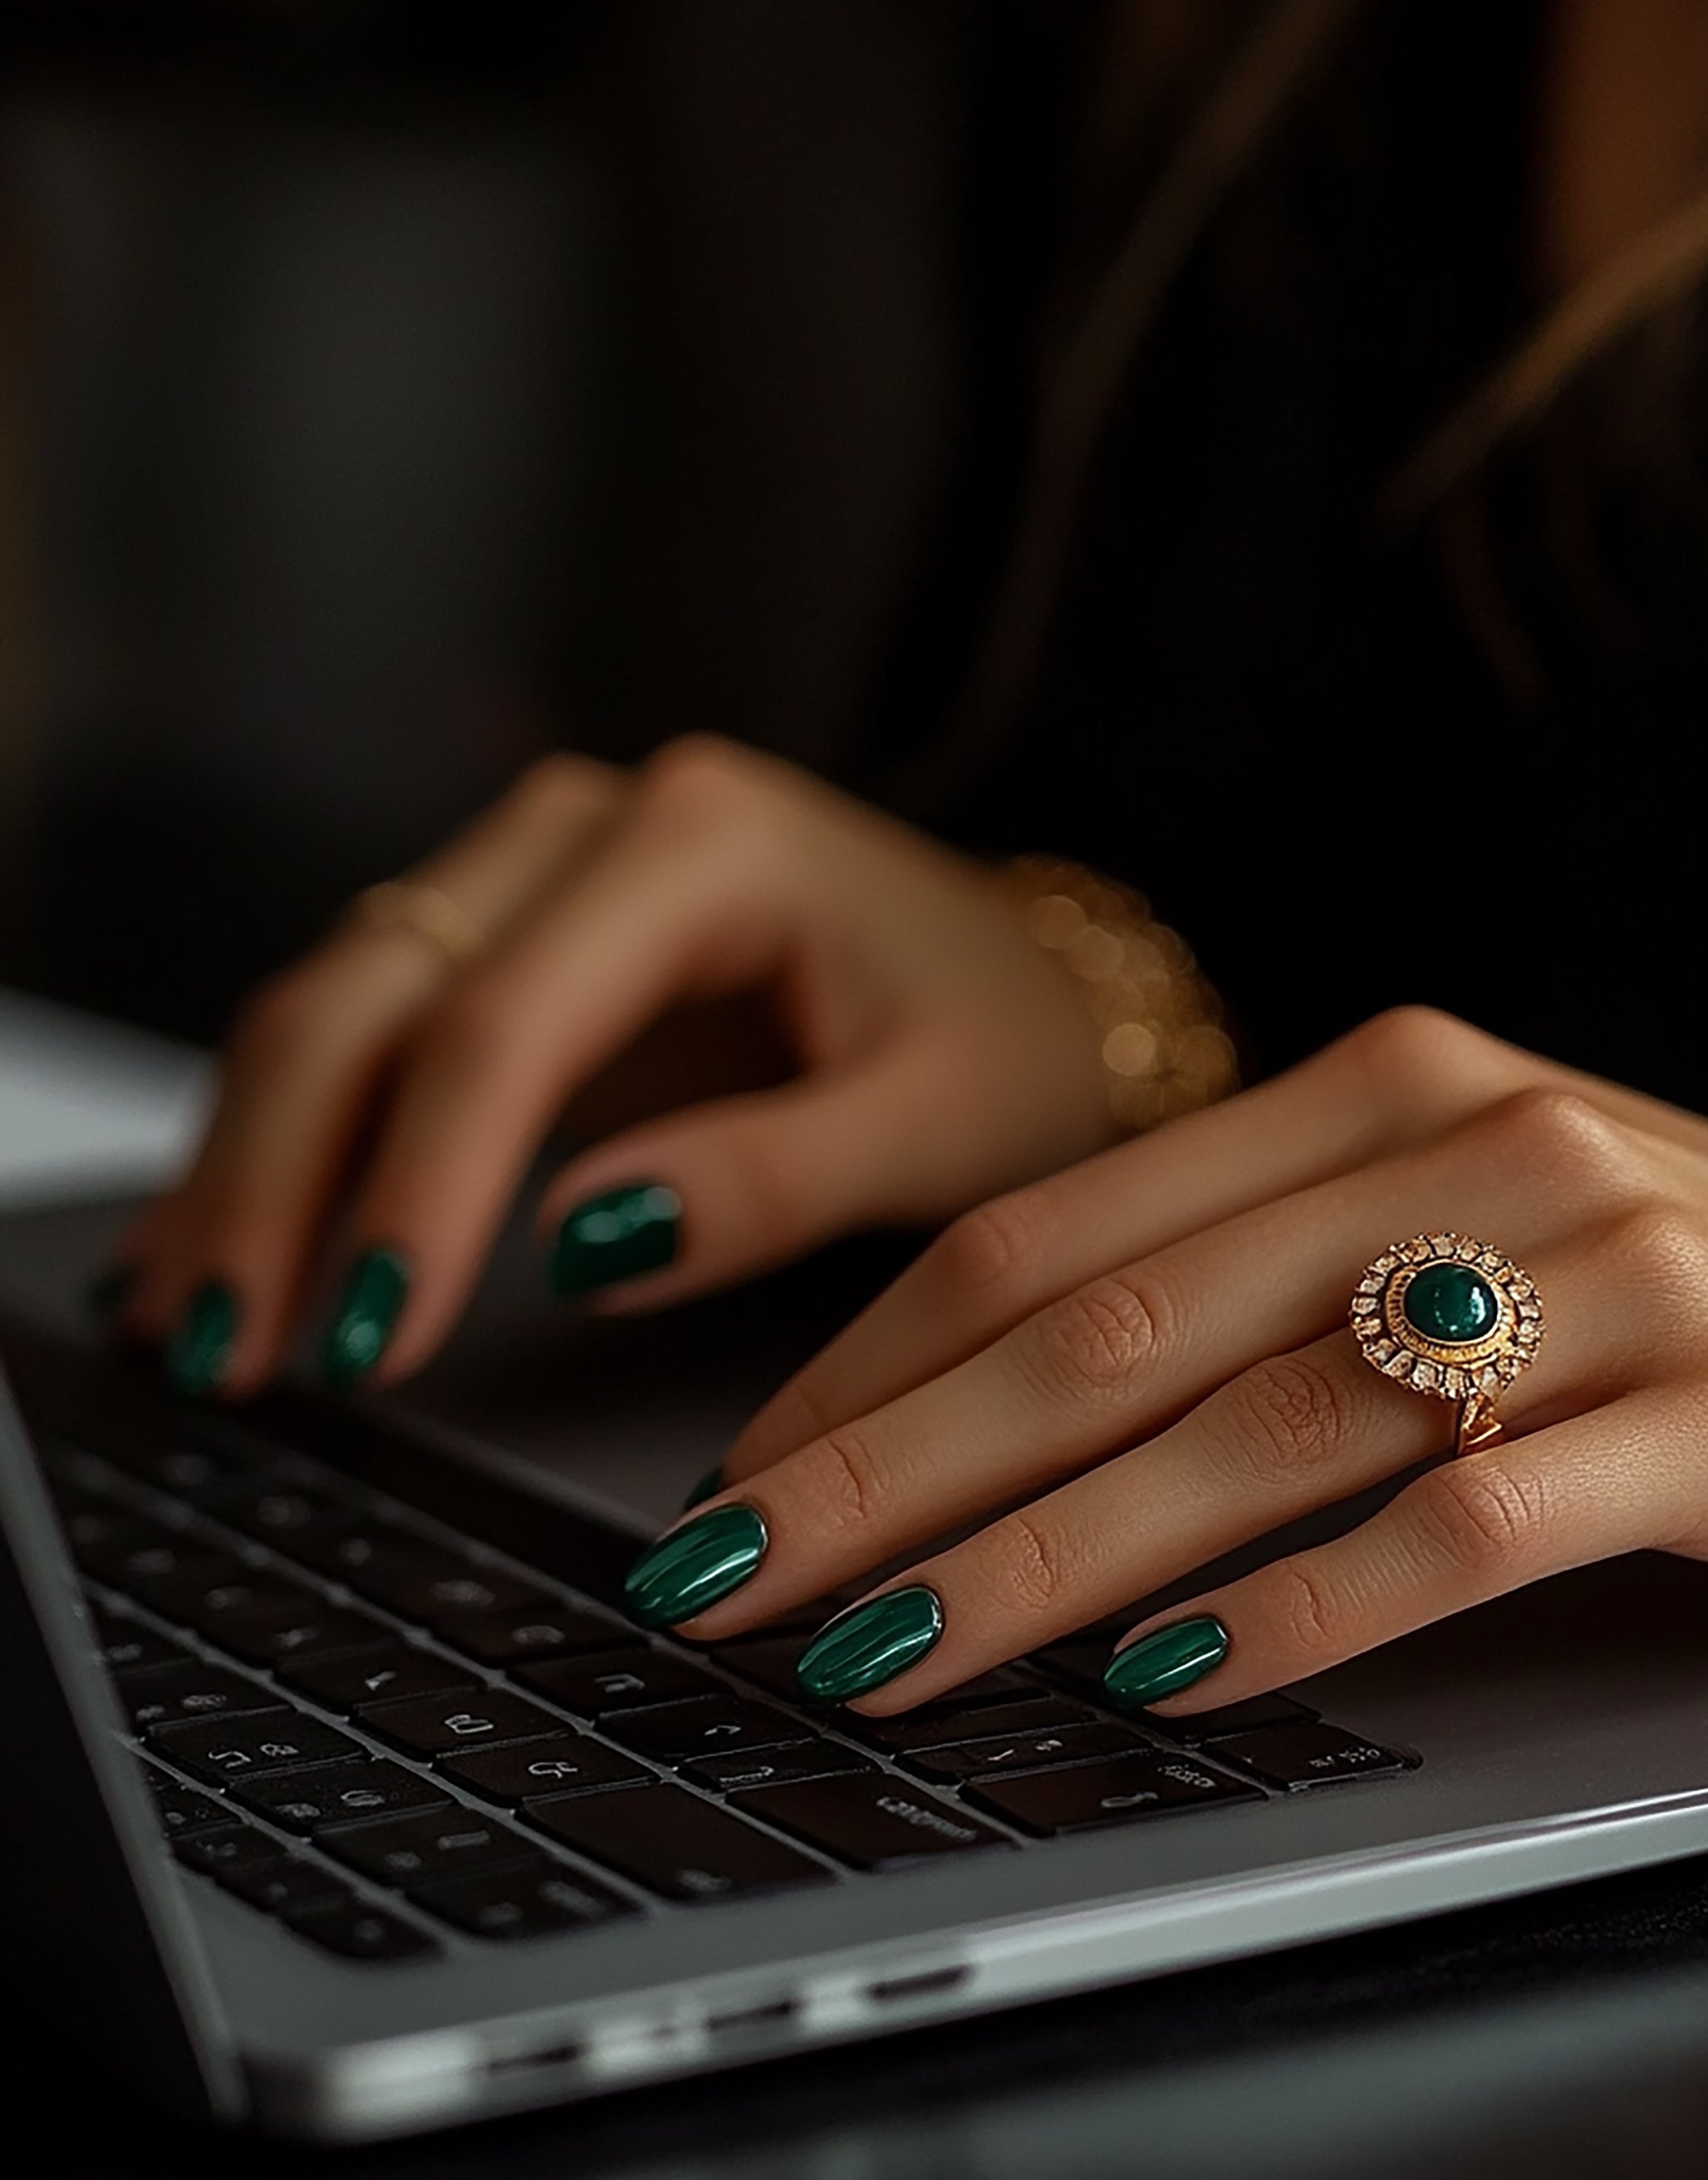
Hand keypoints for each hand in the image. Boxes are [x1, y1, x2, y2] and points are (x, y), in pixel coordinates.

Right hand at [119, 737, 1112, 1393]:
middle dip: (281, 1178)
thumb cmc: (1011, 1046)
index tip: (374, 1334)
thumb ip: (769, 1181)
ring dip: (255, 1162)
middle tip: (234, 1349)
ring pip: (340, 1005)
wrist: (1036, 985)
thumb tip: (581, 1244)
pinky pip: (372, 1034)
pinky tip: (226, 1239)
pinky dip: (295, 1141)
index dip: (418, 1186)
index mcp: (703, 844)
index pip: (505, 1021)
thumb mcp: (939, 1124)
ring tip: (199, 1319)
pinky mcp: (518, 949)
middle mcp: (591, 830)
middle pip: (375, 995)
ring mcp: (539, 877)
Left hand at [626, 1006, 1707, 1715]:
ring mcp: (1603, 1279)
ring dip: (1039, 1563)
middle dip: (883, 1472)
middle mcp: (1474, 1151)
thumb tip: (999, 1404)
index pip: (1058, 1228)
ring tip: (881, 1656)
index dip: (870, 1361)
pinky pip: (1463, 1529)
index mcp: (1382, 1085)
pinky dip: (1296, 1611)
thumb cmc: (1683, 1281)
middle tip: (726, 1582)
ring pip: (1250, 1432)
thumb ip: (1257, 1270)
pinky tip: (1163, 1685)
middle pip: (1109, 1332)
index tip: (736, 1474)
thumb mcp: (1461, 1217)